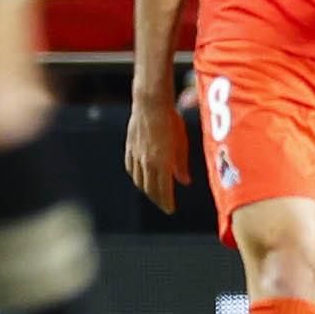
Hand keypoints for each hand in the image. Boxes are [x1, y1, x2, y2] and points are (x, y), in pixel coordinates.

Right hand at [124, 95, 186, 213]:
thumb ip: (181, 165)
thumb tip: (184, 182)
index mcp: (162, 162)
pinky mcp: (130, 148)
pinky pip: (131, 168)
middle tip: (164, 205)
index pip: (164, 190)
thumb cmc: (171, 121)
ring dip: (147, 190)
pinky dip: (136, 176)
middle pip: (150, 188)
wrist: (151, 104)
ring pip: (139, 180)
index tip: (170, 209)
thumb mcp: (181, 143)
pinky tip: (141, 178)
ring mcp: (136, 155)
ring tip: (154, 193)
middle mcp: (147, 161)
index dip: (167, 202)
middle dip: (157, 199)